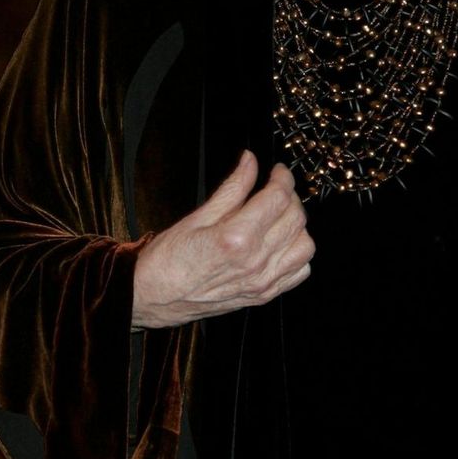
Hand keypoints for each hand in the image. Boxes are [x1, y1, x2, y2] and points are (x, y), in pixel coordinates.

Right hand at [132, 150, 314, 329]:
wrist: (153, 297)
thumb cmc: (168, 259)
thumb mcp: (197, 216)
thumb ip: (232, 188)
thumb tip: (250, 162)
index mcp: (237, 238)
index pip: (279, 198)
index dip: (282, 177)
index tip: (276, 171)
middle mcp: (255, 262)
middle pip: (295, 218)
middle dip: (289, 197)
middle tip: (274, 189)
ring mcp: (262, 282)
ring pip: (304, 245)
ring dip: (296, 226)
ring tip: (278, 217)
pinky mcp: (263, 295)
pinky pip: (299, 272)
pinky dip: (297, 254)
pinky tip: (280, 244)